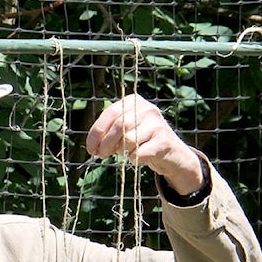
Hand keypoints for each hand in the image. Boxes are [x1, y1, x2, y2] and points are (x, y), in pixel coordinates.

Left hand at [86, 94, 203, 195]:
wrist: (172, 154)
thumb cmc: (142, 141)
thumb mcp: (124, 131)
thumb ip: (108, 132)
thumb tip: (92, 146)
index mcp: (134, 102)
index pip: (110, 113)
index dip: (96, 133)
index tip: (90, 148)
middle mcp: (147, 109)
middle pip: (118, 126)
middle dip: (105, 144)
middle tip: (101, 156)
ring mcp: (157, 124)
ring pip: (128, 140)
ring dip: (122, 151)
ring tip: (128, 152)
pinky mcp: (163, 141)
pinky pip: (139, 153)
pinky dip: (134, 159)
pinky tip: (140, 157)